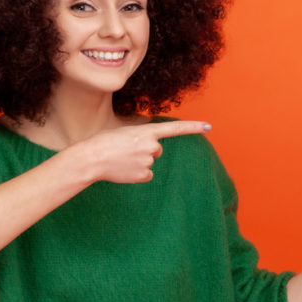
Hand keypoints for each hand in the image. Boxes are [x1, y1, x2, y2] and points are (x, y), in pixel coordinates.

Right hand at [74, 120, 210, 183]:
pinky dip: (137, 174)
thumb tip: (151, 148)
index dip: (194, 127)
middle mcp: (152, 146)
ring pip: (150, 162)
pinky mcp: (143, 175)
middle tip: (127, 150)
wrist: (92, 158)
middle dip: (146, 150)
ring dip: (138, 162)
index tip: (209, 127)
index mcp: (147, 131)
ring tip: (122, 159)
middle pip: (158, 150)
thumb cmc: (105, 142)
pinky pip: (146, 175)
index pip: (176, 128)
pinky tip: (125, 170)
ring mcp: (148, 161)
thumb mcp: (126, 131)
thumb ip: (142, 136)